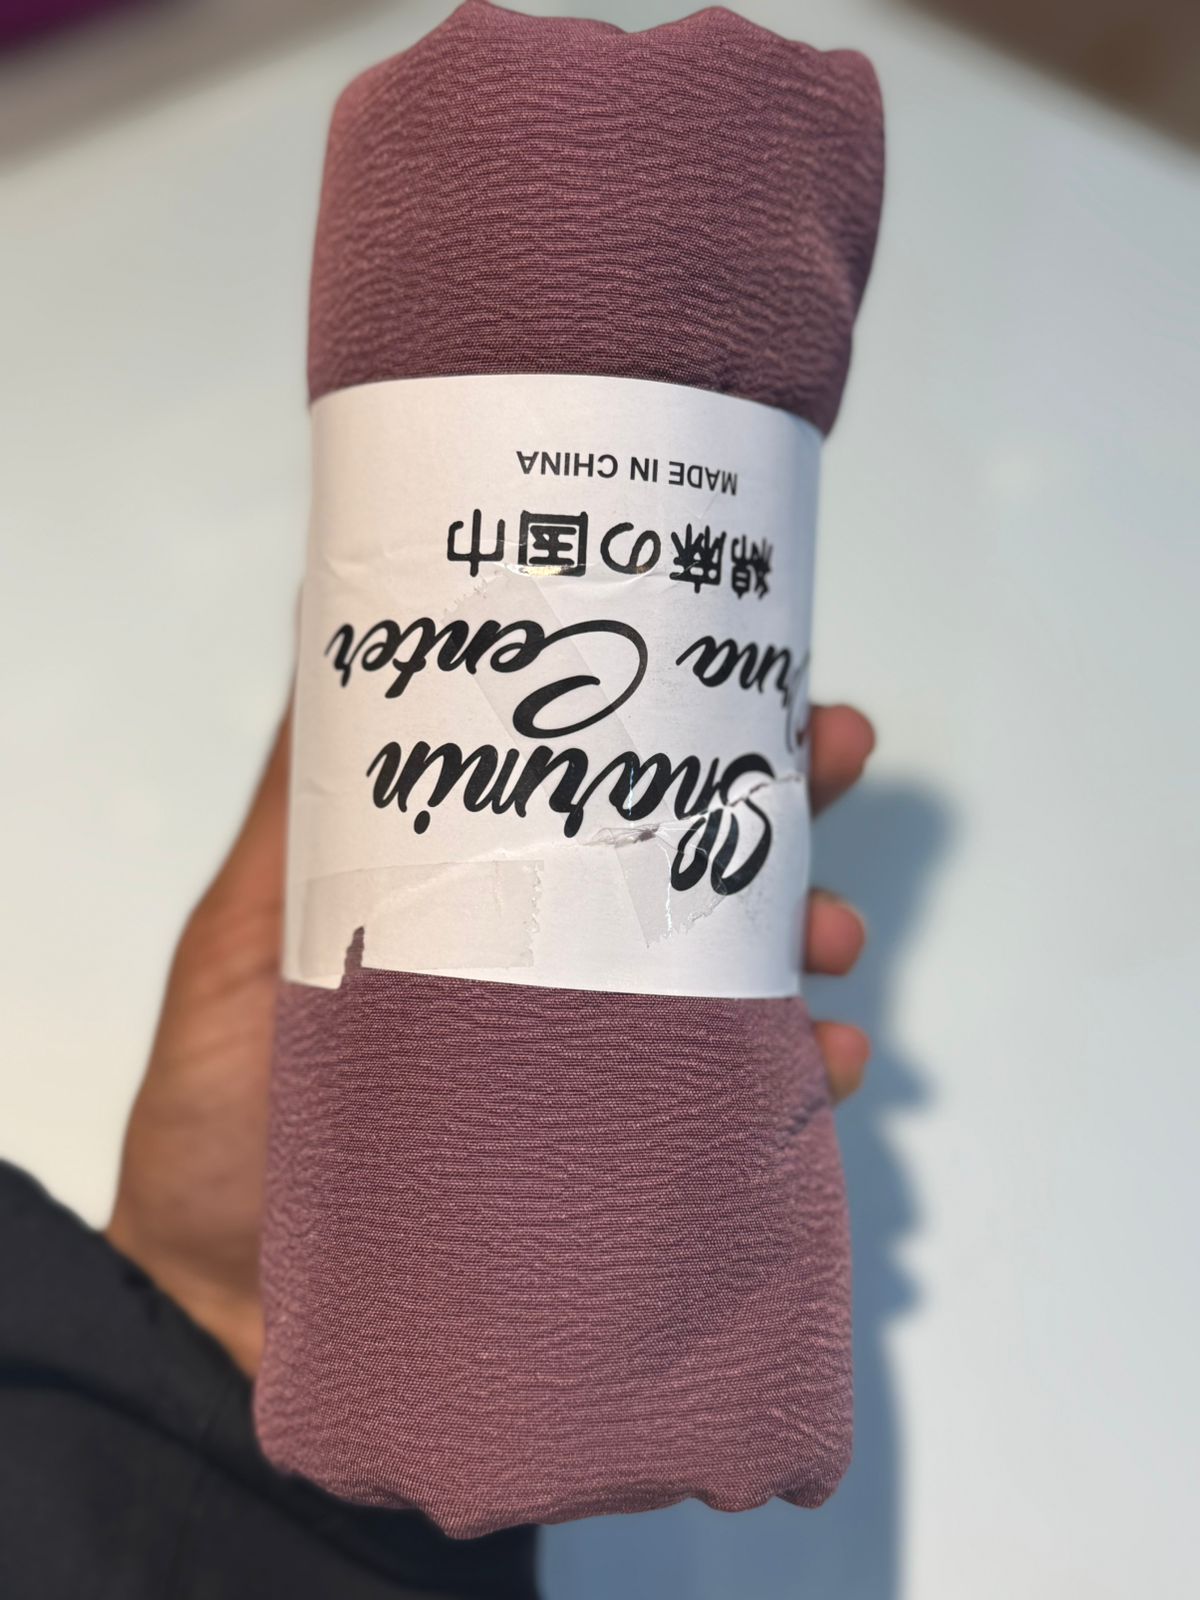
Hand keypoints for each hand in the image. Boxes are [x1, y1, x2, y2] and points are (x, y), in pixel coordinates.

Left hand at [106, 704, 873, 1374]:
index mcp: (485, 909)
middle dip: (782, 807)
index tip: (743, 672)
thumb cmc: (225, 1118)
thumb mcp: (249, 938)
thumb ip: (292, 812)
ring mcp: (596, 1076)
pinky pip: (736, 1119)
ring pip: (738, 986)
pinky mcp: (622, 1173)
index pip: (598, 800)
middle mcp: (557, 981)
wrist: (215, 1308)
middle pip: (691, 876)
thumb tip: (317, 636)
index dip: (680, 732)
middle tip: (834, 758)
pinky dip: (796, 1086)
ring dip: (807, 940)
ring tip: (828, 934)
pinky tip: (825, 1063)